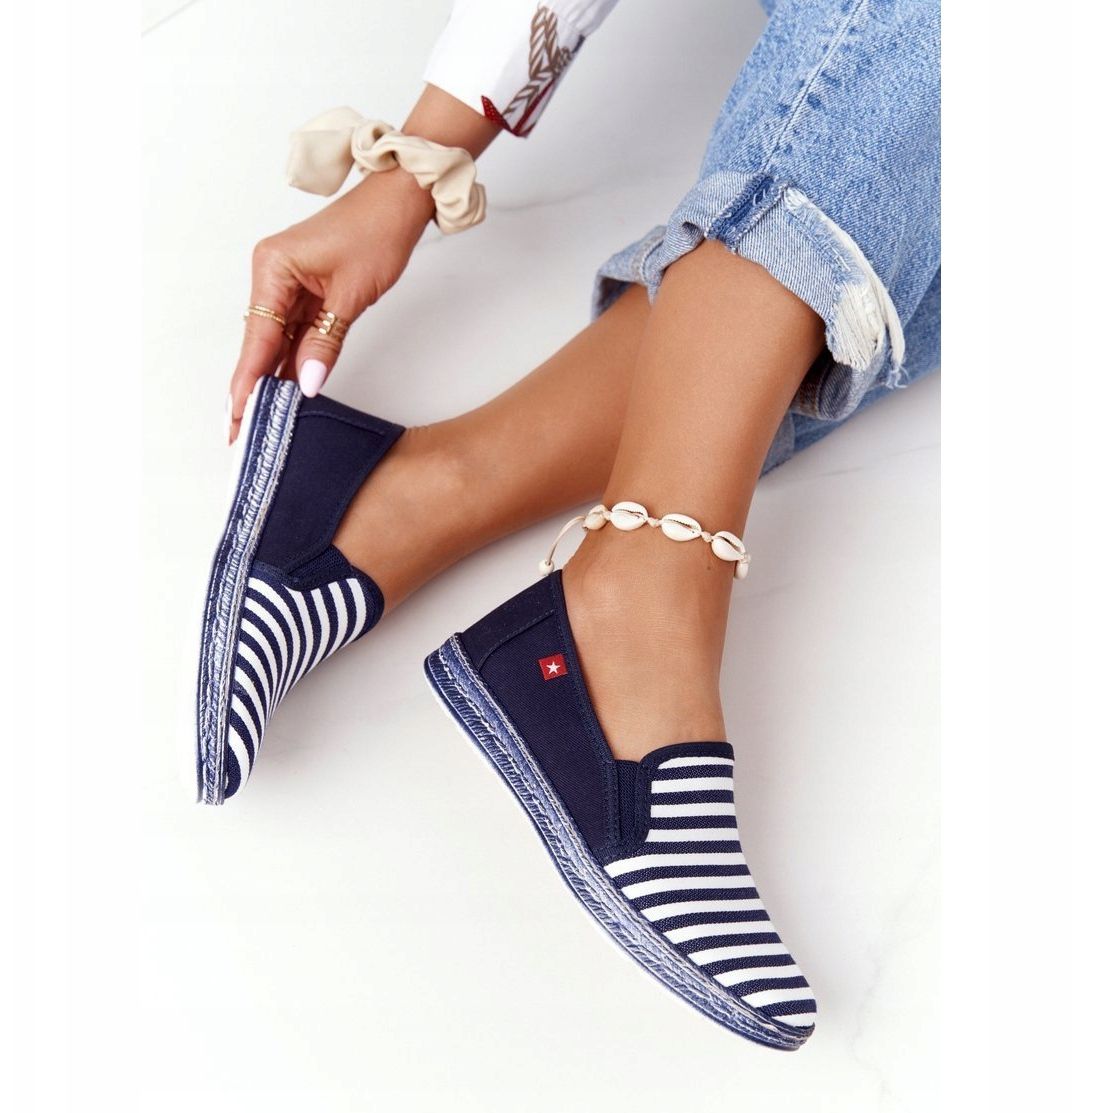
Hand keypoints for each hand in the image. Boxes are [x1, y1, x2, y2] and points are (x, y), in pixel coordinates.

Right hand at [228, 166, 433, 440]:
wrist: (399, 201)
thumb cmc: (376, 230)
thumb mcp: (352, 295)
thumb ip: (325, 342)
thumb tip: (305, 383)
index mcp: (272, 268)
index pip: (257, 338)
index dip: (248, 381)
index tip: (238, 416)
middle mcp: (272, 275)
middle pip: (260, 342)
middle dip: (254, 387)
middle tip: (242, 431)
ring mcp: (287, 283)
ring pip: (277, 341)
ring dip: (273, 378)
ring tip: (262, 420)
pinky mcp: (305, 290)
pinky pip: (294, 332)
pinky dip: (293, 359)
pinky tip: (288, 390)